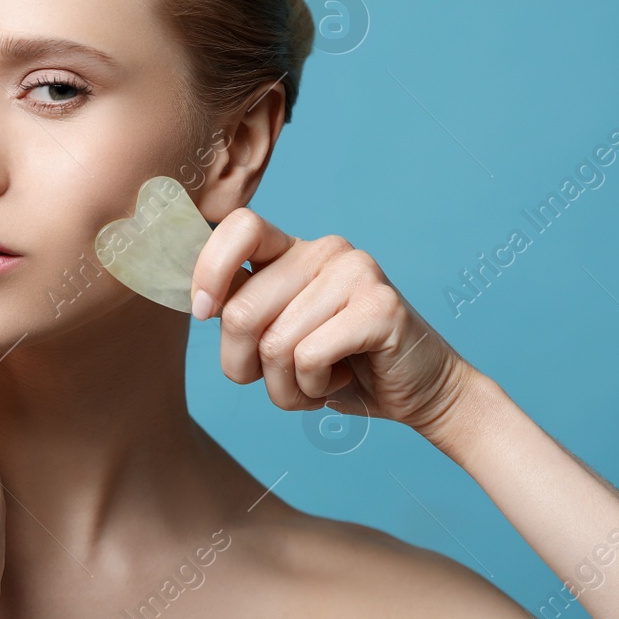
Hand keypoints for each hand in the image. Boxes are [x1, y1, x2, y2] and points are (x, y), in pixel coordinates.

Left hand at [189, 208, 479, 449]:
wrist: (420, 392)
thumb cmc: (340, 367)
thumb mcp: (277, 336)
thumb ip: (244, 312)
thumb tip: (198, 302)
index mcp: (294, 250)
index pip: (239, 226)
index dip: (209, 270)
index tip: (205, 313)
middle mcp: (325, 250)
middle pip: (241, 310)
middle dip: (245, 366)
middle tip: (281, 380)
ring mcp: (356, 272)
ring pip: (275, 344)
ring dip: (286, 387)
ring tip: (318, 381)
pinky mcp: (380, 306)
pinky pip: (309, 357)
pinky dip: (315, 388)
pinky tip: (342, 380)